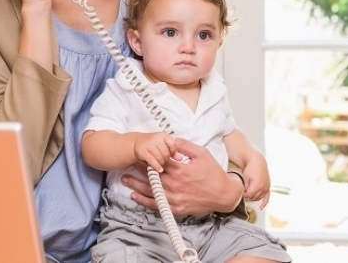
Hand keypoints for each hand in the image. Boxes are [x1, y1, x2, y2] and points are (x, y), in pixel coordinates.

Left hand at [122, 138, 241, 216]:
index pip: (158, 160)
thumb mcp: (202, 153)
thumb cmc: (214, 173)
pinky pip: (156, 205)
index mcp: (180, 169)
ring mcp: (174, 197)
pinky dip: (144, 200)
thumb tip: (172, 140)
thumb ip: (185, 146)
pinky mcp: (176, 208)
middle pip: (151, 175)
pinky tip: (135, 196)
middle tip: (127, 164)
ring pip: (150, 190)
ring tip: (125, 179)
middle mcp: (175, 184)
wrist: (223, 195)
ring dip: (136, 184)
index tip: (138, 152)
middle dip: (138, 169)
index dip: (147, 156)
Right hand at [133, 133, 176, 172]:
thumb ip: (172, 150)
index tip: (171, 156)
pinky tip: (159, 169)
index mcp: (164, 136)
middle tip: (165, 161)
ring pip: (159, 158)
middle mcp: (157, 138)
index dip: (173, 152)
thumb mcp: (164, 144)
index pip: (173, 145)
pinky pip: (152, 161)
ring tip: (161, 164)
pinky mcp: (143, 151)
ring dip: (161, 163)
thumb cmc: (154, 144)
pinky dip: (157, 166)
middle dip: (166, 159)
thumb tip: (180, 158)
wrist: (138, 142)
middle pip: (166, 153)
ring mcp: (149, 145)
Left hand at [242, 153, 270, 209]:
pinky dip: (264, 203)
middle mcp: (263, 187)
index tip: (241, 190)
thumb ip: (245, 187)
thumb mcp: (245, 177)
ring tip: (249, 191)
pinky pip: (267, 197)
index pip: (248, 195)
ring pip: (258, 197)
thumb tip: (244, 194)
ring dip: (253, 196)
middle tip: (244, 190)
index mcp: (257, 185)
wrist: (258, 162)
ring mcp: (266, 187)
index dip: (244, 194)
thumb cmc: (250, 168)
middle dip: (248, 195)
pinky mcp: (268, 187)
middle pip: (253, 197)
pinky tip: (261, 207)